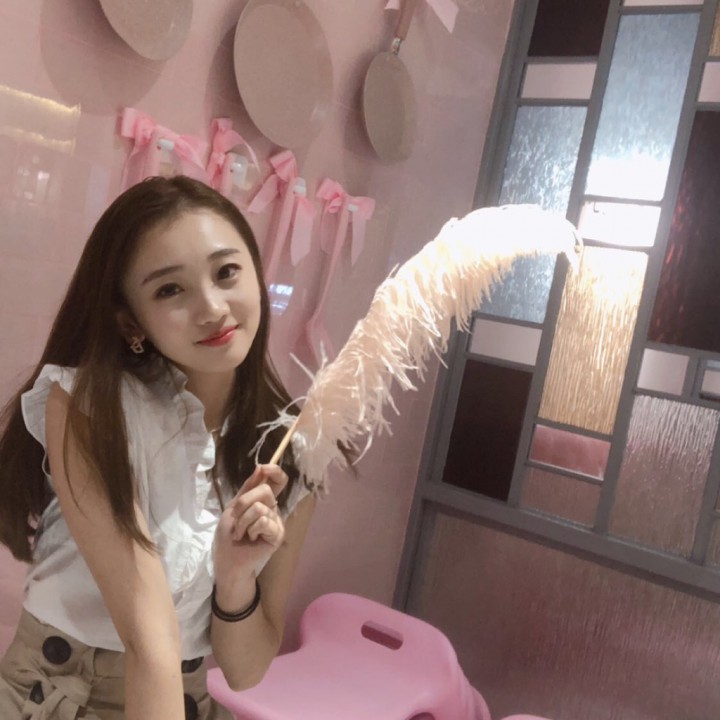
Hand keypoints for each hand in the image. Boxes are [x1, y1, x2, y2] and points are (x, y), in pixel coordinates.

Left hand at [213, 465, 287, 591]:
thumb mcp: (233, 507)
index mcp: (263, 500)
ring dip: (242, 521)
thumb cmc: (228, 535)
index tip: (263, 468)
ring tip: (240, 533)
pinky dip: (250, 529)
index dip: (274, 471)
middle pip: (265, 490)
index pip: (278, 480)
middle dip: (244, 503)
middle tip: (236, 518)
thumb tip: (260, 467)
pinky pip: (263, 521)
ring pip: (260, 507)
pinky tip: (249, 539)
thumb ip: (248, 488)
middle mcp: (273, 508)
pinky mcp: (278, 534)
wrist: (227, 559)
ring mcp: (276, 521)